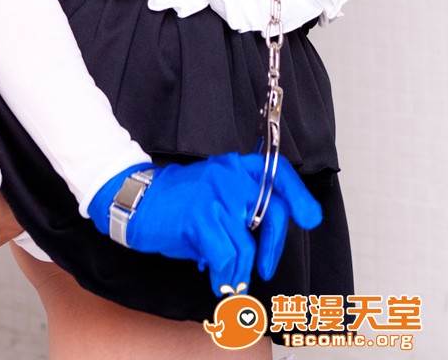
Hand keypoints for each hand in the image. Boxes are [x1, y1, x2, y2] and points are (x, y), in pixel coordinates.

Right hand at [88, 151, 322, 297]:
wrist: (137, 200)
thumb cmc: (176, 202)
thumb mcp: (214, 192)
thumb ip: (241, 206)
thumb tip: (262, 240)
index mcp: (235, 167)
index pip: (278, 174)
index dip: (298, 196)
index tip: (309, 217)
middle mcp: (230, 176)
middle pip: (273, 214)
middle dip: (272, 249)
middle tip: (264, 268)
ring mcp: (216, 195)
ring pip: (246, 245)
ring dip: (238, 272)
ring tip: (227, 280)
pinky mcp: (200, 217)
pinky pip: (225, 257)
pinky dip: (223, 276)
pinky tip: (215, 279)